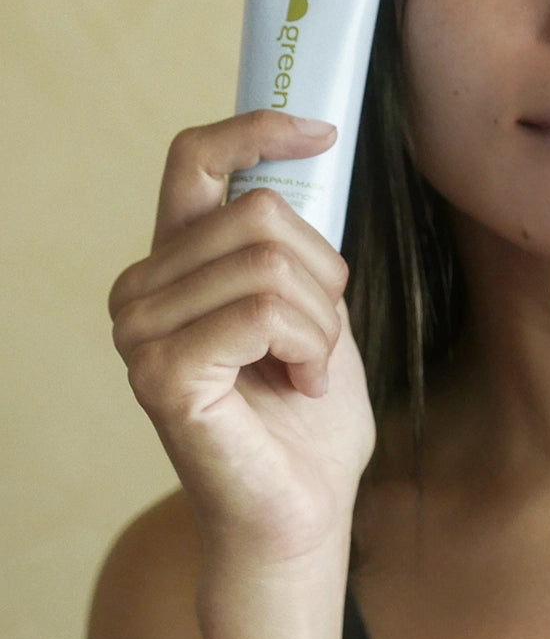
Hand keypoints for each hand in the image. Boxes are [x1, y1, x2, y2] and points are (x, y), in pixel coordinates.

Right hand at [109, 111, 374, 572]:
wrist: (305, 507)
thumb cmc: (307, 409)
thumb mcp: (309, 301)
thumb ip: (290, 239)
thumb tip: (309, 147)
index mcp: (174, 264)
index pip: (195, 160)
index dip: (257, 130)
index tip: (320, 132)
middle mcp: (141, 291)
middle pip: (258, 214)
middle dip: (320, 276)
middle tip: (317, 340)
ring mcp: (140, 334)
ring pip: (266, 263)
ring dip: (319, 322)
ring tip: (306, 369)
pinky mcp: (162, 374)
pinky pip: (263, 313)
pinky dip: (308, 348)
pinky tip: (299, 385)